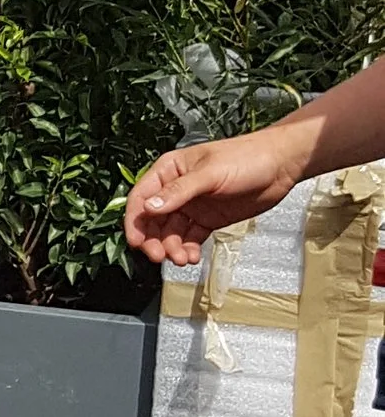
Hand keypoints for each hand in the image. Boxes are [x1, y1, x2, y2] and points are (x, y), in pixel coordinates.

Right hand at [124, 117, 318, 264]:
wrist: (281, 165)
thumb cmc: (248, 157)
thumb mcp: (210, 173)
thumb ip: (180, 192)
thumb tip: (151, 207)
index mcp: (170, 170)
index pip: (142, 197)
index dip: (135, 221)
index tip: (137, 242)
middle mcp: (177, 189)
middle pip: (153, 220)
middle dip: (154, 240)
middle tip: (160, 256)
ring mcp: (193, 205)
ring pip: (171, 232)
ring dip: (172, 248)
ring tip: (183, 258)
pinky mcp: (208, 219)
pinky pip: (190, 238)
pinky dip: (188, 249)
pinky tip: (193, 256)